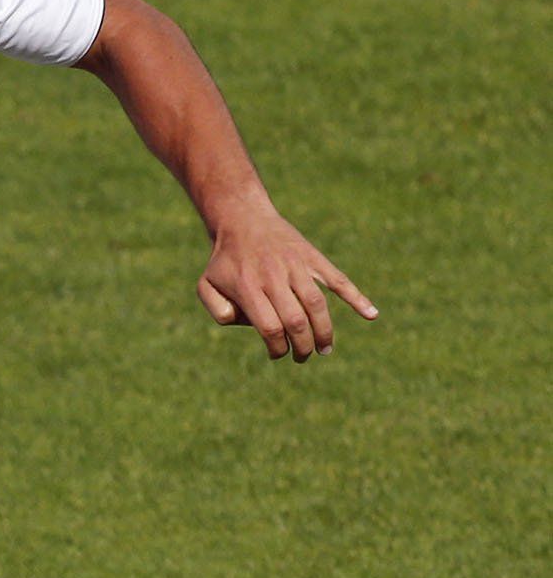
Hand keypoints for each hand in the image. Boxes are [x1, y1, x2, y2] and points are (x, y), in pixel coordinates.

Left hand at [197, 211, 376, 361]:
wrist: (244, 220)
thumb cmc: (225, 261)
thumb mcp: (206, 286)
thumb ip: (219, 311)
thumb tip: (248, 327)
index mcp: (248, 288)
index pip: (269, 327)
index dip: (277, 347)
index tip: (278, 354)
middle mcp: (275, 277)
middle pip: (295, 320)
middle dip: (301, 346)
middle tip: (302, 357)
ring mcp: (297, 266)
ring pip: (317, 304)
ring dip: (324, 331)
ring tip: (325, 349)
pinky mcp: (313, 258)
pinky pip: (338, 279)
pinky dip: (356, 297)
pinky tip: (371, 315)